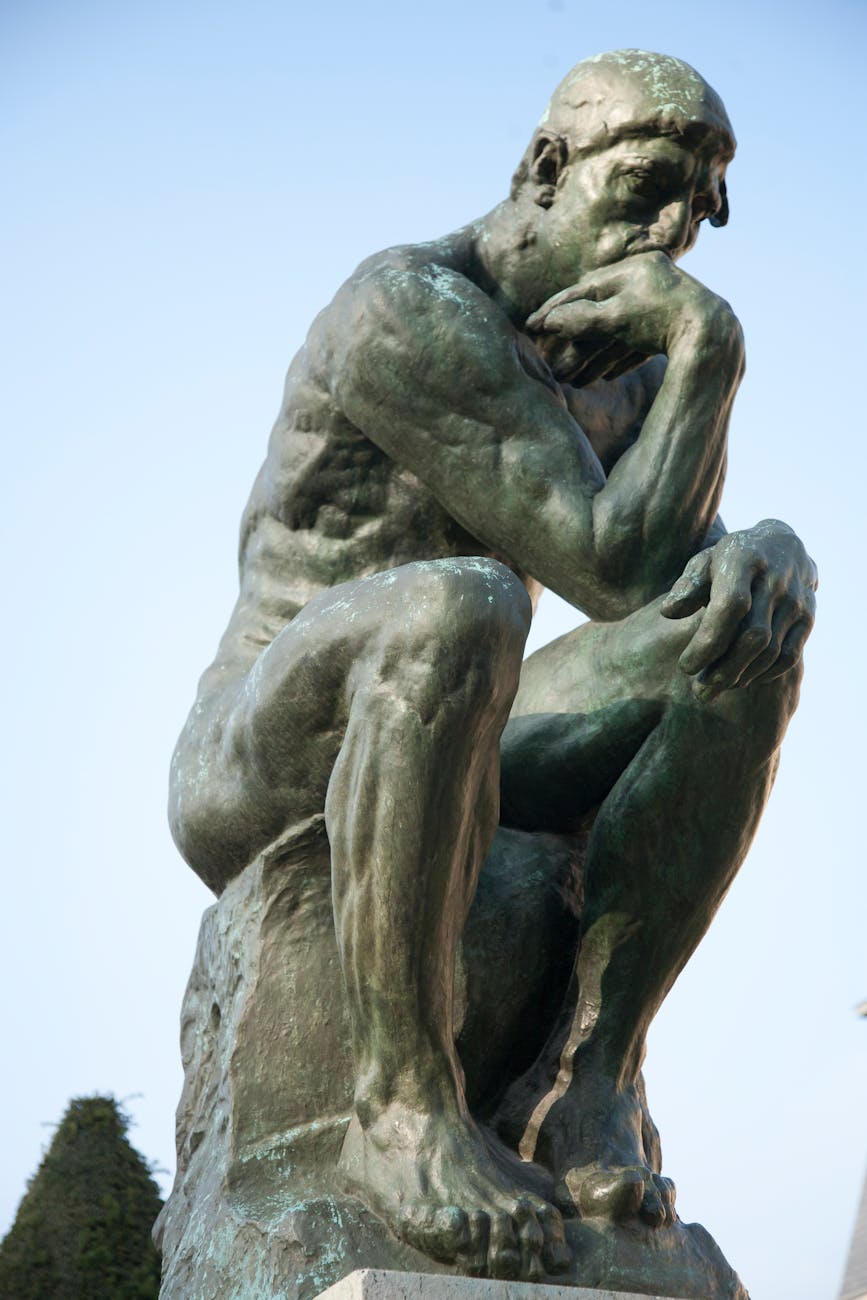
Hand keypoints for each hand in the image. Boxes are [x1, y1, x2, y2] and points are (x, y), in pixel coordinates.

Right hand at [525, 251, 739, 386]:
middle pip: (599, 311)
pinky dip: (620, 358)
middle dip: (574, 340)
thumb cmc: (663, 320)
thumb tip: (549, 323)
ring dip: (595, 355)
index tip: (531, 326)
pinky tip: (609, 377)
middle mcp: (647, 281)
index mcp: (632, 269)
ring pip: (617, 330)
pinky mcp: (674, 326)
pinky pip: (637, 342)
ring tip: (574, 377)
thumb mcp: (616, 319)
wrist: (713, 336)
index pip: (583, 290)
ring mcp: (661, 303)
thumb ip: (582, 319)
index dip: (555, 310)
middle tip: (549, 355)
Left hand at [660, 521, 816, 698]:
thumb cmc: (730, 559)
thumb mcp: (704, 562)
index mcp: (744, 560)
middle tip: (699, 690)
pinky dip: (765, 673)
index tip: (686, 667)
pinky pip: (789, 656)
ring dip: (741, 675)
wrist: (782, 545)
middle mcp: (775, 580)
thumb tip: (668, 612)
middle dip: (724, 669)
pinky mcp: (808, 617)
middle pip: (753, 636)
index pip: (729, 607)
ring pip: (771, 651)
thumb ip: (687, 586)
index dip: (708, 642)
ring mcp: (796, 600)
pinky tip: (742, 680)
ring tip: (715, 688)